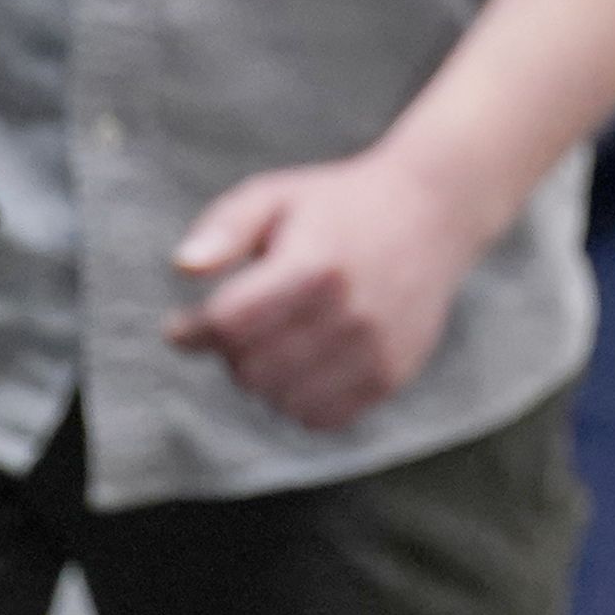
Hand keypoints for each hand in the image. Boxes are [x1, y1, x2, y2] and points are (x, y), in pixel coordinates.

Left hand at [168, 147, 484, 430]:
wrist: (432, 214)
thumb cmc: (338, 207)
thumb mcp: (275, 197)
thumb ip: (224, 229)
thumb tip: (183, 266)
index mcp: (315, 263)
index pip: (228, 324)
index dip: (193, 329)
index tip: (182, 326)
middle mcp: (350, 310)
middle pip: (249, 370)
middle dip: (231, 353)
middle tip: (242, 326)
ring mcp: (375, 347)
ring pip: (280, 400)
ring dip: (263, 379)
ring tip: (276, 342)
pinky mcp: (391, 373)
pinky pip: (320, 417)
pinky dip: (298, 400)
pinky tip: (304, 365)